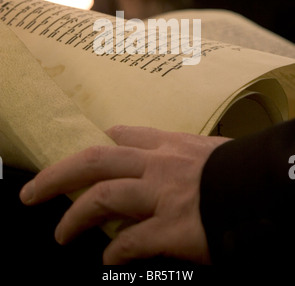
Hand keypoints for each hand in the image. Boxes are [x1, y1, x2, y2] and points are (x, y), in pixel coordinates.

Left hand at [19, 125, 227, 264]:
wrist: (268, 187)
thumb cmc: (243, 168)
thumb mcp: (213, 150)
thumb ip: (188, 153)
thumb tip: (179, 160)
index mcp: (170, 145)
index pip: (125, 137)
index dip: (100, 144)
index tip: (86, 154)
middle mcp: (158, 165)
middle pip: (95, 161)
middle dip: (58, 175)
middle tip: (33, 192)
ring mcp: (162, 195)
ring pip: (103, 198)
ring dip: (76, 217)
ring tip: (60, 234)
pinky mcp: (172, 228)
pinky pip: (132, 241)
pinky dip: (116, 251)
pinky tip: (108, 259)